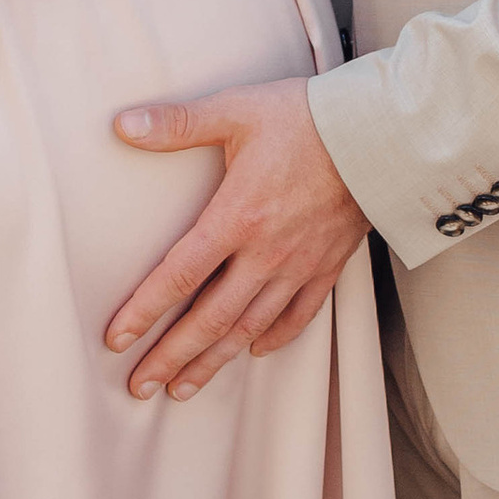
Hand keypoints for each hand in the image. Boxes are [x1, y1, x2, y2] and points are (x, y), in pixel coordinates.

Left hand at [107, 76, 366, 395]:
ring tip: (183, 387)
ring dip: (213, 361)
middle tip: (140, 385)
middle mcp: (265, 253)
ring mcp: (298, 266)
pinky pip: (298, 316)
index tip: (116, 339)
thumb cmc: (308, 118)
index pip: (179, 276)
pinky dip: (274, 338)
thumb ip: (178, 123)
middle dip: (171, 356)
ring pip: (248, 328)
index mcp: (237, 218)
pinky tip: (254, 351)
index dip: (144, 311)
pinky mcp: (328, 267)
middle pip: (209, 319)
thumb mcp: (237, 111)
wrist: (382, 134)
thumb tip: (122, 124)